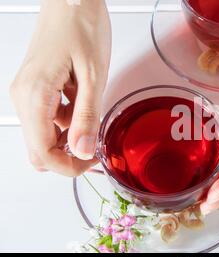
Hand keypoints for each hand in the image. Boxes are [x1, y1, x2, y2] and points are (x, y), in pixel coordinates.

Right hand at [10, 0, 110, 175]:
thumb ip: (87, 116)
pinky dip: (68, 119)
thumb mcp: (93, 75)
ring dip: (70, 134)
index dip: (70, 167)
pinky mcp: (35, 88)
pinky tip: (83, 98)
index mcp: (34, 97)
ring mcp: (27, 93)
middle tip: (96, 143)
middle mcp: (23, 98)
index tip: (93, 162)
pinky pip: (49, 117)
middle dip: (69, 155)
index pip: (43, 154)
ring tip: (92, 110)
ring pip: (45, 134)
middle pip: (39, 149)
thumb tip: (83, 152)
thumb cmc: (81, 27)